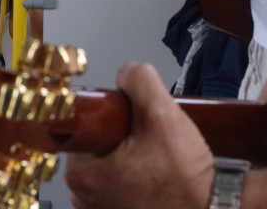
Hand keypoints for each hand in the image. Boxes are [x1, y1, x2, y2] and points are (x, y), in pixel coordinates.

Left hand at [65, 63, 215, 208]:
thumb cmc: (185, 182)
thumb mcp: (163, 116)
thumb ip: (140, 82)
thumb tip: (127, 71)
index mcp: (80, 173)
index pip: (84, 124)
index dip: (110, 113)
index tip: (132, 119)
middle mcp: (82, 195)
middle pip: (98, 142)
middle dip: (124, 133)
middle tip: (151, 139)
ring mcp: (99, 207)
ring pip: (111, 161)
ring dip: (132, 153)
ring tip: (158, 158)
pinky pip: (121, 181)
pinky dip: (137, 173)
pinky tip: (157, 172)